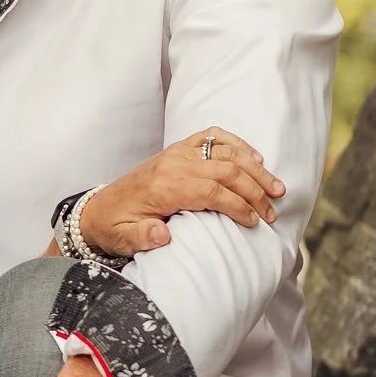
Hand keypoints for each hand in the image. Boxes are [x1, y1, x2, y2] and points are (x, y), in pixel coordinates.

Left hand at [78, 127, 284, 258]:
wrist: (99, 209)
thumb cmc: (115, 227)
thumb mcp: (123, 240)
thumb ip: (142, 238)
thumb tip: (162, 236)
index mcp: (162, 187)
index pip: (210, 192)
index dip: (237, 206)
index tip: (255, 222)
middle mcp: (172, 165)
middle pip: (225, 171)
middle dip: (254, 191)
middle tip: (272, 212)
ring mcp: (177, 153)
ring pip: (225, 152)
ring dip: (254, 169)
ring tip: (277, 188)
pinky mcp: (179, 149)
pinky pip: (212, 137)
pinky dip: (237, 144)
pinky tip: (256, 158)